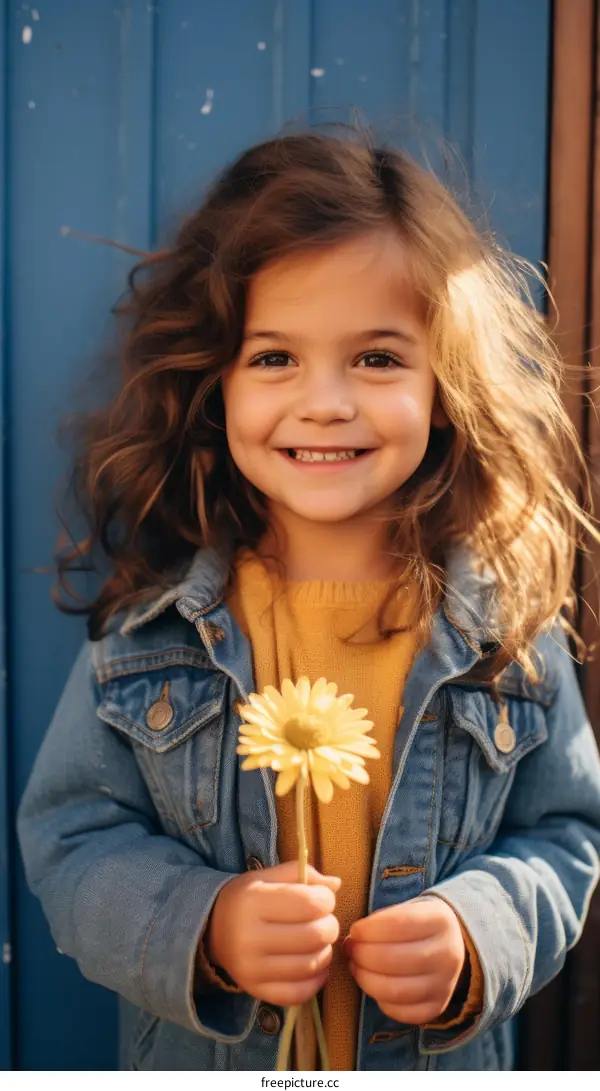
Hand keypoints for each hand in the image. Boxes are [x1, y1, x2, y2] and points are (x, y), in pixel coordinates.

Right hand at [206, 861, 340, 1006]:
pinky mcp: (256, 992)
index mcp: (252, 902)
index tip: (323, 898)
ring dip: (325, 952)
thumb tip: (336, 884)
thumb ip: (303, 874)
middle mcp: (249, 938)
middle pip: (314, 936)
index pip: (309, 903)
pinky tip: (314, 965)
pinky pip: (299, 993)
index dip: (326, 899)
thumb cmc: (248, 898)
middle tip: (323, 921)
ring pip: (311, 965)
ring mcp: (251, 970)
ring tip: (318, 941)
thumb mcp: (269, 876)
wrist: (213, 928)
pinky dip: (316, 980)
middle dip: (329, 926)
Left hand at [345, 896, 465, 1024]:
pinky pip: (402, 1012)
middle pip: (393, 960)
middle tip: (351, 950)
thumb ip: (379, 922)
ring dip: (366, 979)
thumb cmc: (416, 924)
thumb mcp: (405, 910)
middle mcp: (448, 954)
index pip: (398, 925)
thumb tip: (350, 943)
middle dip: (362, 955)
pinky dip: (380, 1001)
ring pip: (395, 991)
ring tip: (356, 967)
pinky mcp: (438, 1007)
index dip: (368, 930)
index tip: (355, 931)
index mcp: (440, 921)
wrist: (449, 943)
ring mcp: (445, 985)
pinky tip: (374, 986)